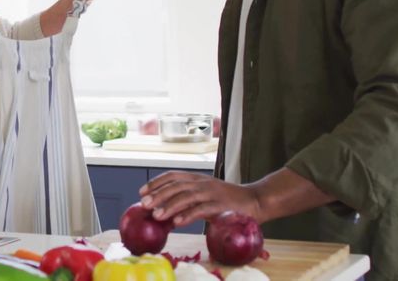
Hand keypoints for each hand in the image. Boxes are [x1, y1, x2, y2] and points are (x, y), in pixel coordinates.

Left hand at [139, 171, 261, 227]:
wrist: (255, 201)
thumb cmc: (227, 202)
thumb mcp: (205, 196)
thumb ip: (187, 202)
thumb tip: (165, 213)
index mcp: (197, 178)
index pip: (173, 176)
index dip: (156, 182)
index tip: (142, 192)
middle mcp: (203, 183)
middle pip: (177, 186)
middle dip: (158, 194)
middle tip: (145, 204)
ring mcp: (212, 193)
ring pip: (187, 197)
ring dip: (170, 206)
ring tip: (157, 215)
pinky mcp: (221, 206)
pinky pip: (202, 209)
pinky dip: (188, 215)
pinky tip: (177, 222)